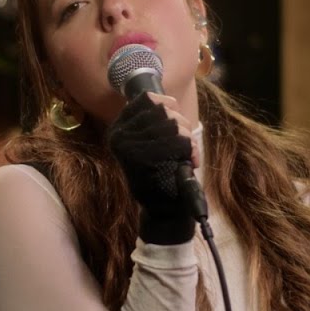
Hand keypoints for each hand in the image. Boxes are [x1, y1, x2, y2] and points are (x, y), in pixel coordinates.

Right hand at [106, 92, 199, 243]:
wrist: (162, 211)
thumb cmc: (161, 174)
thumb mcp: (149, 144)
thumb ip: (153, 122)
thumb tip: (167, 100)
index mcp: (118, 130)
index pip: (146, 98)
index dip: (168, 104)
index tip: (176, 123)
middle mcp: (119, 136)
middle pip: (163, 108)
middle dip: (182, 124)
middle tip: (186, 144)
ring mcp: (130, 147)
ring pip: (174, 123)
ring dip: (189, 139)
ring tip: (187, 155)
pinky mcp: (146, 159)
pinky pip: (180, 140)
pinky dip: (191, 150)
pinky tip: (189, 162)